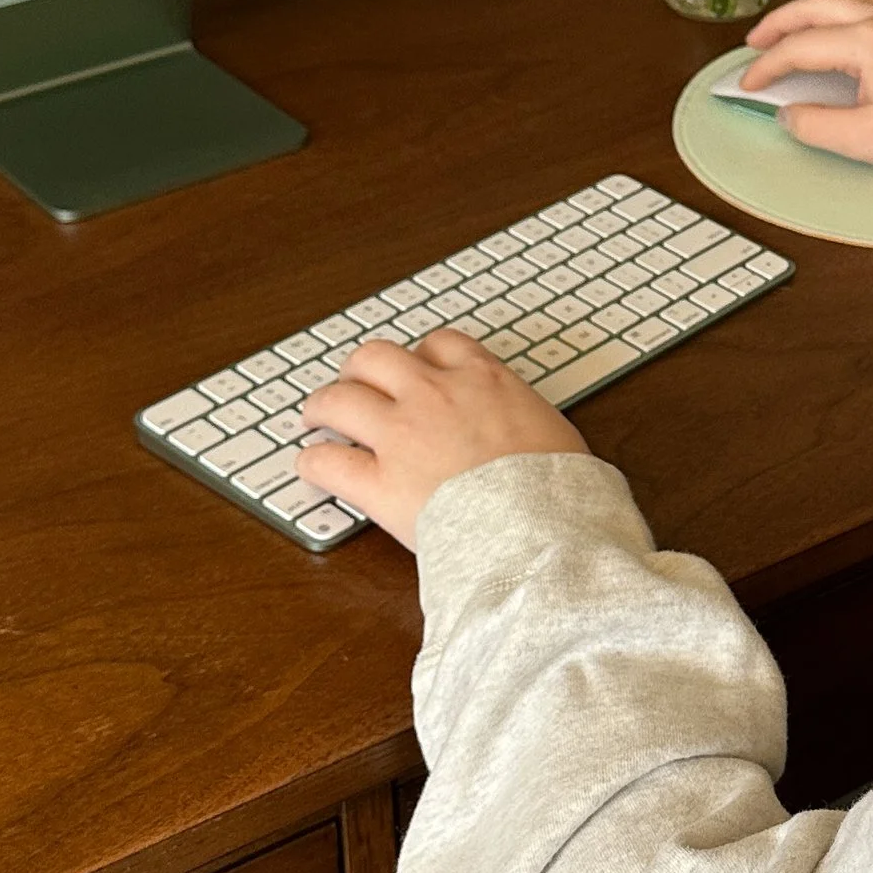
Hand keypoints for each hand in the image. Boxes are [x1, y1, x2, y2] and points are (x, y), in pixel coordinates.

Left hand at [294, 329, 589, 547]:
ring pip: (339, 399)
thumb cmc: (559, 490)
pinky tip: (313, 468)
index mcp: (483, 381)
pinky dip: (314, 464)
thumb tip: (536, 440)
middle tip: (355, 385)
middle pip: (377, 357)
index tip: (417, 369)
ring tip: (316, 417)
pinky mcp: (379, 483)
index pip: (441, 345)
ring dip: (322, 405)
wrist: (542, 527)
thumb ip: (529, 423)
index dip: (421, 356)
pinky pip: (328, 463)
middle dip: (360, 369)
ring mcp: (401, 436)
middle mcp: (434, 396)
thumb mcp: (556, 435)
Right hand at [738, 0, 872, 176]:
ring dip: (807, 14)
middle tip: (754, 44)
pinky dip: (836, 15)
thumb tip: (790, 115)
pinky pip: (863, 6)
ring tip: (787, 34)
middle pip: (814, 7)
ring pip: (840, 0)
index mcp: (867, 41)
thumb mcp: (862, 139)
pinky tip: (831, 33)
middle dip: (778, 24)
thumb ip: (815, 125)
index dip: (767, 67)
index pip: (800, 47)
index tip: (750, 83)